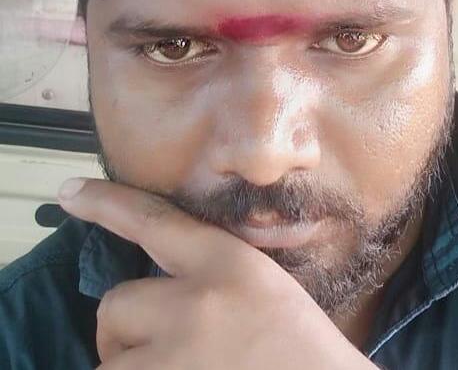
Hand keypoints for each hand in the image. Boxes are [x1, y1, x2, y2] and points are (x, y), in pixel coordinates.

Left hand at [57, 177, 377, 369]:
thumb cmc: (301, 349)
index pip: (154, 220)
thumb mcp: (261, 291)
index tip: (70, 192)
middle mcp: (195, 302)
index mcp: (227, 264)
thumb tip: (156, 291)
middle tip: (163, 351)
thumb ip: (209, 278)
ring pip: (109, 356)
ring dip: (129, 366)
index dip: (106, 202)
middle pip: (115, 303)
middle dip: (128, 330)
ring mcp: (175, 353)